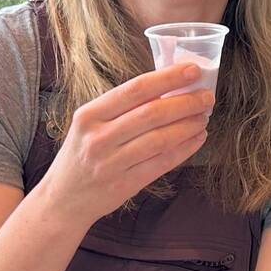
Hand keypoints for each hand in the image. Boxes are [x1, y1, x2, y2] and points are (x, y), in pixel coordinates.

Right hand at [33, 64, 212, 226]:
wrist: (63, 199)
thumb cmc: (81, 155)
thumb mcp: (89, 125)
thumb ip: (121, 108)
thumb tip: (167, 87)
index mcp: (89, 115)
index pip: (134, 90)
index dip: (167, 78)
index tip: (192, 70)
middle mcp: (98, 138)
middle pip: (151, 114)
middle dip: (185, 102)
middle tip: (207, 96)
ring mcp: (111, 163)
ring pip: (160, 139)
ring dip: (188, 125)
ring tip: (203, 116)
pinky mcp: (124, 185)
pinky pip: (162, 163)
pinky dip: (184, 149)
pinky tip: (197, 138)